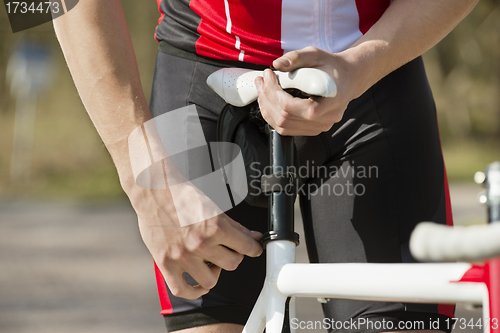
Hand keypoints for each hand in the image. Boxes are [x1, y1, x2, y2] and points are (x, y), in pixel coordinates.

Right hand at [127, 181, 262, 299]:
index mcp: (214, 227)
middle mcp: (200, 244)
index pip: (246, 247)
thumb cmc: (181, 195)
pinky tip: (198, 285)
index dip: (254, 248)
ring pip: (211, 280)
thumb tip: (253, 236)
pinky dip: (193, 291)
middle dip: (234, 257)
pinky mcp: (166, 263)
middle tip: (229, 251)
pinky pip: (182, 289)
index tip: (254, 249)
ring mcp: (182, 256)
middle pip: (232, 264)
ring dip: (216, 273)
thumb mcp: (213, 207)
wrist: (153, 192)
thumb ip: (235, 226)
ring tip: (212, 263)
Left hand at [255, 46, 361, 135]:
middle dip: (267, 98)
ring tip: (261, 89)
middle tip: (261, 80)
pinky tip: (267, 100)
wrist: (348, 78)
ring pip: (283, 126)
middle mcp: (328, 119)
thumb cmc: (331, 66)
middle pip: (286, 118)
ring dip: (266, 108)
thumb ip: (296, 57)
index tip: (269, 75)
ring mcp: (320, 127)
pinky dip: (272, 115)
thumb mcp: (316, 54)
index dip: (276, 93)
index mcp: (333, 100)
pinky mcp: (311, 129)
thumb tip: (277, 64)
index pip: (298, 108)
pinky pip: (286, 128)